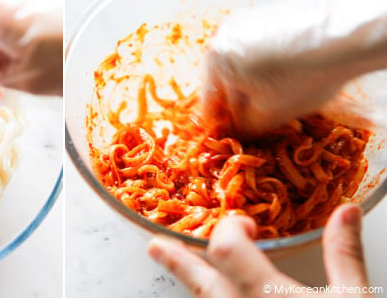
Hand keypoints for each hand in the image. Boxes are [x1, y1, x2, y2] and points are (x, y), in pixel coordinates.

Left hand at [147, 204, 368, 296]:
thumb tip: (346, 211)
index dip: (230, 228)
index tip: (245, 227)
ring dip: (195, 290)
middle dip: (178, 261)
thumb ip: (344, 254)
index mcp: (270, 297)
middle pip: (199, 282)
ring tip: (181, 274)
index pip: (226, 248)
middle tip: (157, 248)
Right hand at [202, 0, 385, 135]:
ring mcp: (245, 22)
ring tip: (283, 96)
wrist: (347, 35)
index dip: (224, 128)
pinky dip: (268, 65)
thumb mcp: (269, 117)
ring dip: (255, 84)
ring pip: (241, 67)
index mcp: (214, 63)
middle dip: (241, 103)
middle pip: (223, 84)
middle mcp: (222, 37)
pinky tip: (292, 74)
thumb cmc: (304, 77)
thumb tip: (235, 132)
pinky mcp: (267, 15)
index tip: (239, 138)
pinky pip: (257, 50)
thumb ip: (242, 130)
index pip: (208, 108)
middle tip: (265, 118)